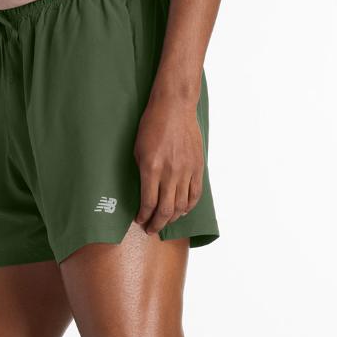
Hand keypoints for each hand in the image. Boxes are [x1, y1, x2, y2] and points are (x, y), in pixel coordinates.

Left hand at [134, 93, 203, 234]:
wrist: (175, 107)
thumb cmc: (152, 125)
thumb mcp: (138, 149)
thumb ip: (142, 173)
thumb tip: (145, 193)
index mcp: (151, 168)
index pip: (148, 203)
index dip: (143, 217)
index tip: (140, 221)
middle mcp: (170, 173)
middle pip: (165, 210)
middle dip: (157, 224)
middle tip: (151, 229)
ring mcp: (186, 171)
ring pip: (181, 206)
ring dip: (172, 218)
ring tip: (165, 221)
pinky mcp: (198, 167)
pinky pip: (195, 194)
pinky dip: (188, 207)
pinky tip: (182, 211)